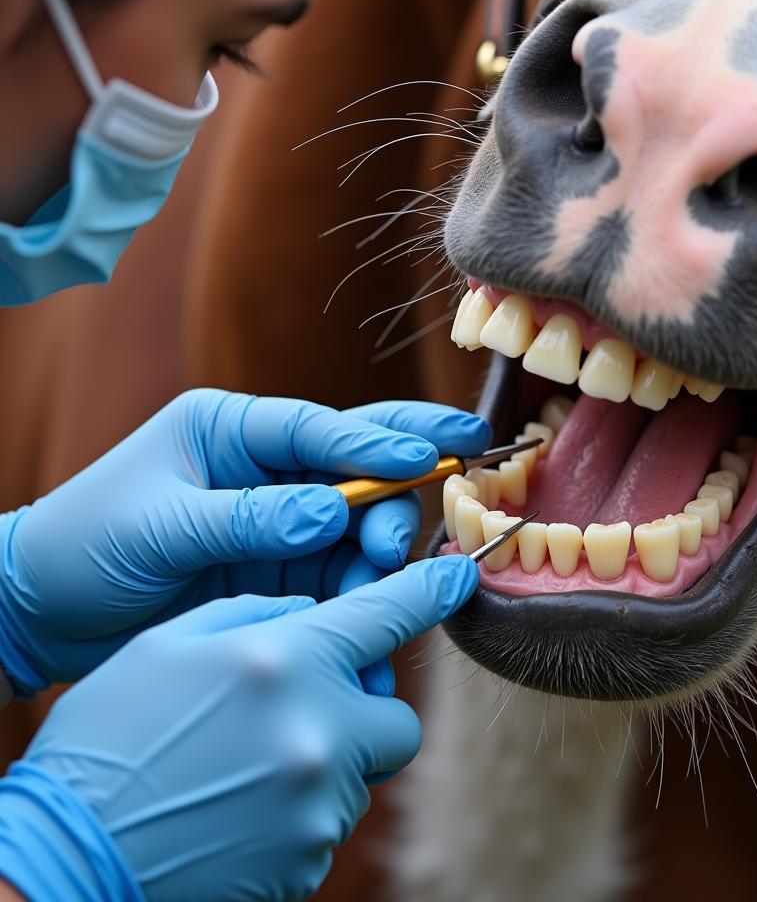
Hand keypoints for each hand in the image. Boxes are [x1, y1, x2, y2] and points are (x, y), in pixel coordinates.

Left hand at [0, 389, 489, 693]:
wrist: (41, 616)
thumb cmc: (84, 546)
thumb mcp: (161, 525)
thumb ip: (249, 519)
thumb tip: (330, 515)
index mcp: (230, 430)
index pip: (317, 428)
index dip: (376, 443)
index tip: (426, 458)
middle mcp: (264, 469)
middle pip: (354, 464)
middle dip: (395, 487)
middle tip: (408, 526)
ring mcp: (277, 521)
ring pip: (356, 524)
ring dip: (379, 546)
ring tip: (381, 574)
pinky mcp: (281, 571)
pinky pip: (338, 573)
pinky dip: (361, 590)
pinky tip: (374, 606)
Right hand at [0, 557, 477, 901]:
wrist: (67, 852)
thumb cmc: (111, 735)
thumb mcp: (177, 641)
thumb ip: (261, 616)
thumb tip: (314, 617)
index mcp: (285, 660)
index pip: (388, 615)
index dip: (432, 590)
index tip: (460, 576)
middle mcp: (318, 729)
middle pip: (396, 718)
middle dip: (366, 712)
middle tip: (308, 712)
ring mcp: (318, 801)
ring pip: (360, 772)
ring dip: (326, 762)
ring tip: (247, 766)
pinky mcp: (308, 858)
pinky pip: (328, 820)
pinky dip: (299, 809)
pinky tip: (240, 806)